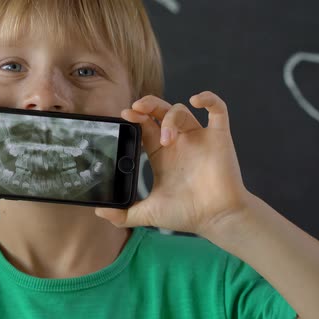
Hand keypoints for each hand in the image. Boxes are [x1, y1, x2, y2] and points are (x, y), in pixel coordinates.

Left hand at [95, 91, 249, 234]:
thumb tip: (100, 211)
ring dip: (170, 118)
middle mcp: (178, 142)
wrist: (216, 219)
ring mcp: (198, 138)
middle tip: (137, 107)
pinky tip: (196, 100)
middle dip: (148, 105)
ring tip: (166, 139)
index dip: (136, 117)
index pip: (145, 126)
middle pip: (160, 112)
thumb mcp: (148, 212)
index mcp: (161, 154)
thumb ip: (123, 214)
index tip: (125, 115)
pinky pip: (218, 109)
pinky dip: (208, 99)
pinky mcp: (219, 137)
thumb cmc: (186, 214)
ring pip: (181, 111)